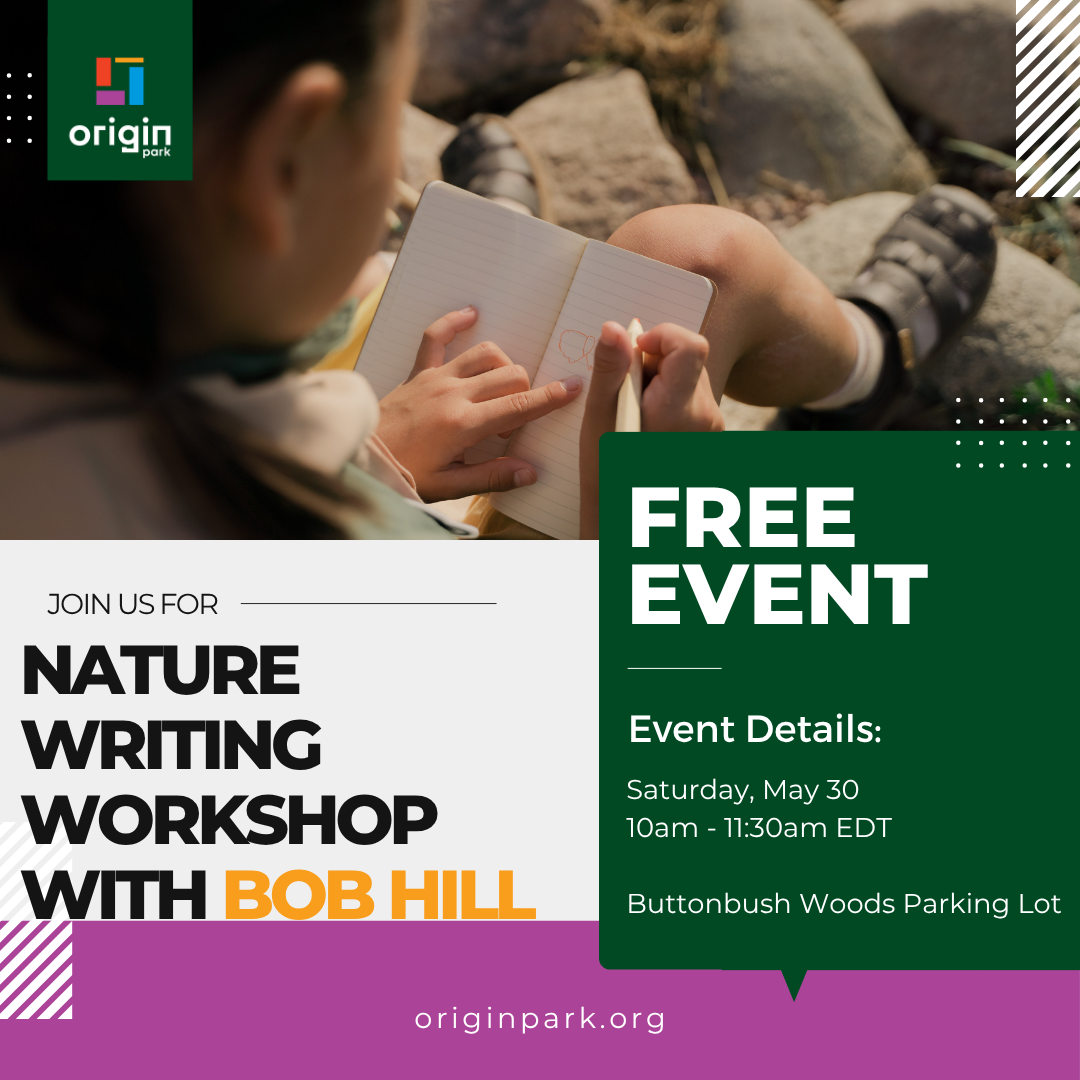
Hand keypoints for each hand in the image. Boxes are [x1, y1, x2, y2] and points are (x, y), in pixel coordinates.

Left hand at [377, 306, 583, 501]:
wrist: (360, 457)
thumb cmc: (403, 474)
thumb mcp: (449, 486)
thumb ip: (492, 477)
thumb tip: (530, 472)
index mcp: (463, 425)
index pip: (518, 407)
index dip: (550, 397)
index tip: (574, 388)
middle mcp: (452, 394)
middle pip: (509, 375)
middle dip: (525, 393)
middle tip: (509, 424)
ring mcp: (434, 377)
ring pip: (485, 353)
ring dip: (502, 367)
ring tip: (498, 392)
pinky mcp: (418, 370)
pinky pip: (435, 335)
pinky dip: (454, 321)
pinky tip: (471, 314)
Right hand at [578, 321, 722, 538]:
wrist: (626, 516)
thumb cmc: (606, 470)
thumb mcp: (599, 418)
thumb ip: (609, 369)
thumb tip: (615, 327)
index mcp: (677, 410)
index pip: (691, 345)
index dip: (662, 335)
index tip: (636, 351)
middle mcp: (705, 417)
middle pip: (688, 357)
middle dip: (654, 362)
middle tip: (627, 393)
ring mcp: (713, 427)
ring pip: (689, 375)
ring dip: (660, 380)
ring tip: (636, 412)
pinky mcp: (712, 433)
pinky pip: (693, 396)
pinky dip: (670, 397)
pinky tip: (649, 422)